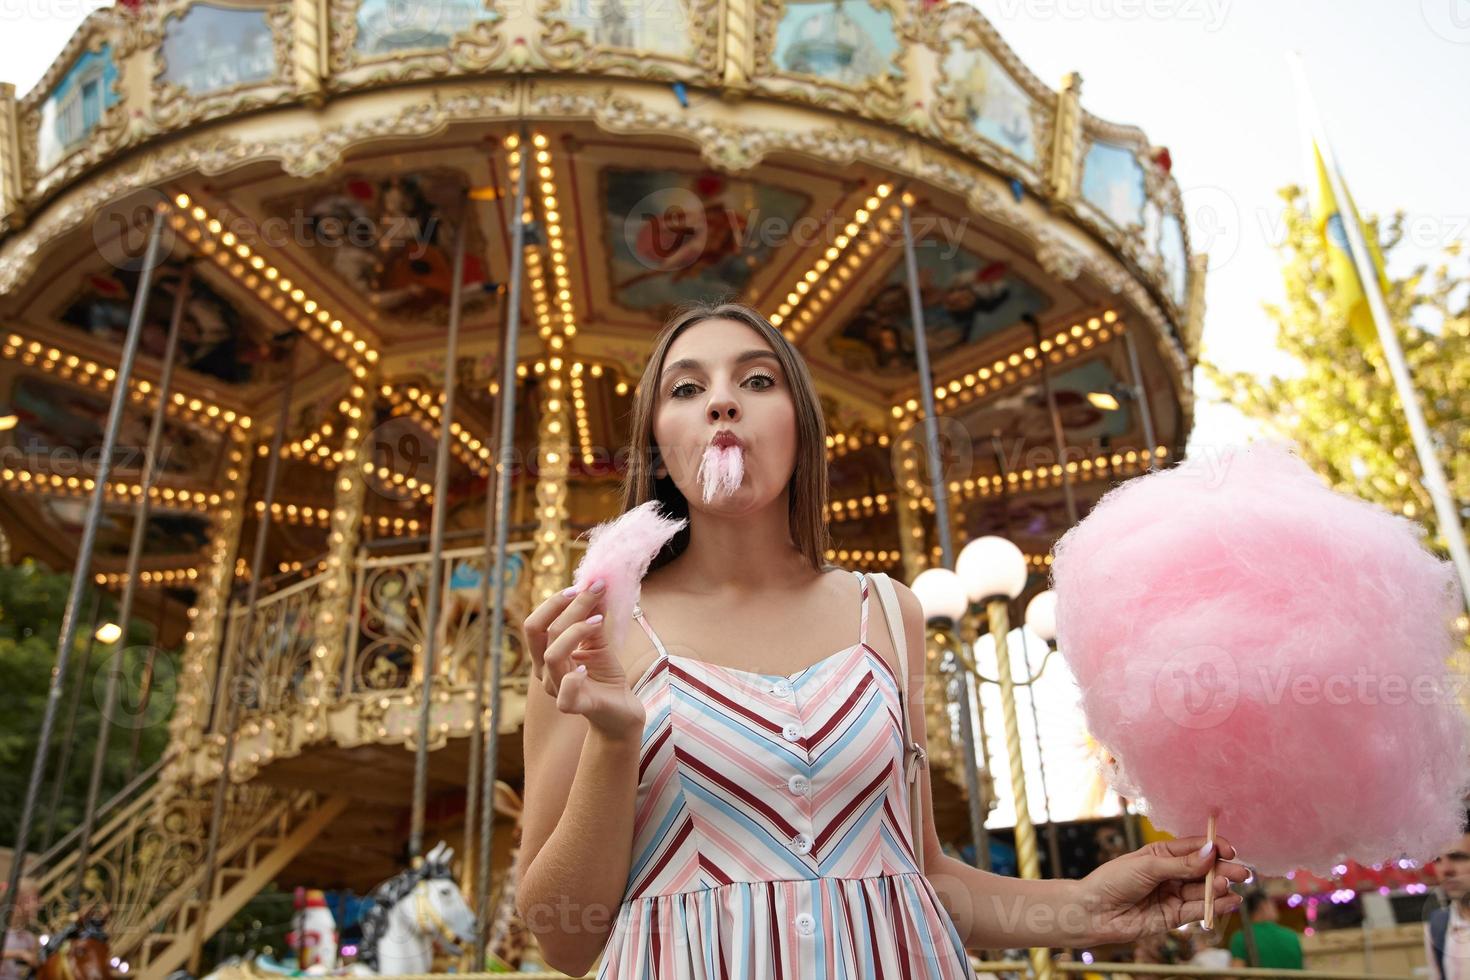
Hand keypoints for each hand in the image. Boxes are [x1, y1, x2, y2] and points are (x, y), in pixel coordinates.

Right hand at [522, 579, 644, 740]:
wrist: (621, 708)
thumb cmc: (604, 673)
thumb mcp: (599, 640)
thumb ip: (593, 616)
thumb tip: (595, 585)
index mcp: (545, 654)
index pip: (534, 624)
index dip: (552, 602)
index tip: (580, 586)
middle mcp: (545, 671)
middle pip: (538, 633)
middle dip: (565, 607)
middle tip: (592, 592)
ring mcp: (557, 689)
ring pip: (552, 655)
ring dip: (575, 631)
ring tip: (600, 620)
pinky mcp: (576, 706)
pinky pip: (565, 693)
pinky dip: (573, 678)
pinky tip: (586, 668)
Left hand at [1078, 835, 1248, 943]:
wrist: (1094, 911)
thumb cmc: (1114, 880)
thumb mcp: (1148, 866)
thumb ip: (1181, 863)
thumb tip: (1211, 852)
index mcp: (1164, 854)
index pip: (1195, 848)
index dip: (1214, 848)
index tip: (1229, 850)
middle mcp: (1172, 873)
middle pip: (1204, 870)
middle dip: (1223, 870)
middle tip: (1242, 873)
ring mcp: (1174, 895)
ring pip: (1203, 891)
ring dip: (1219, 889)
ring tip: (1228, 886)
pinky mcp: (1174, 917)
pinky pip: (1198, 910)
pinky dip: (1214, 906)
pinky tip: (1229, 901)